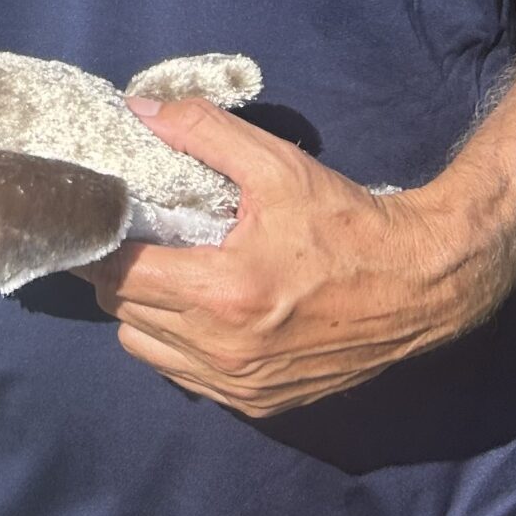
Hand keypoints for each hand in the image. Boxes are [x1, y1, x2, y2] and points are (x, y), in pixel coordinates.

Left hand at [86, 96, 488, 418]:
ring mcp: (240, 385)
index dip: (98, 241)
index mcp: (223, 290)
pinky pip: (184, 376)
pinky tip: (195, 311)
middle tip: (124, 237)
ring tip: (161, 272)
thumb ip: (203, 132)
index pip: (120, 272)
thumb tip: (141, 110)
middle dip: (114, 271)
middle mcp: (224, 348)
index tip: (94, 216)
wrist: (420, 285)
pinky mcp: (259, 404)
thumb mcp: (278, 166)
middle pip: (123, 311)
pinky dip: (175, 345)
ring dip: (139, 312)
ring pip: (145, 349)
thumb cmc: (347, 221)